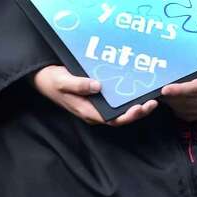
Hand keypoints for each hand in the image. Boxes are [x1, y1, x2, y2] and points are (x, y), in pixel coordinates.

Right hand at [31, 65, 156, 126]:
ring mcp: (96, 105)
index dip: (128, 116)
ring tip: (152, 97)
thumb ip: (78, 85)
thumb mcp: (62, 81)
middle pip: (120, 117)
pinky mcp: (98, 97)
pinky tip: (139, 87)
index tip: (141, 107)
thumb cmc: (52, 80)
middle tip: (153, 102)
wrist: (43, 77)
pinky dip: (128, 96)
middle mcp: (94, 111)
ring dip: (136, 106)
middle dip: (138, 112)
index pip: (112, 119)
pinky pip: (116, 100)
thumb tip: (97, 86)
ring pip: (120, 109)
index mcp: (87, 111)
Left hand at [160, 60, 196, 120]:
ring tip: (163, 93)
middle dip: (171, 97)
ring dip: (172, 103)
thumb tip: (181, 53)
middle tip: (157, 88)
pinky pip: (188, 116)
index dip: (180, 90)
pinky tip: (173, 100)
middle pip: (188, 101)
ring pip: (186, 110)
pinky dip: (177, 109)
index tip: (165, 88)